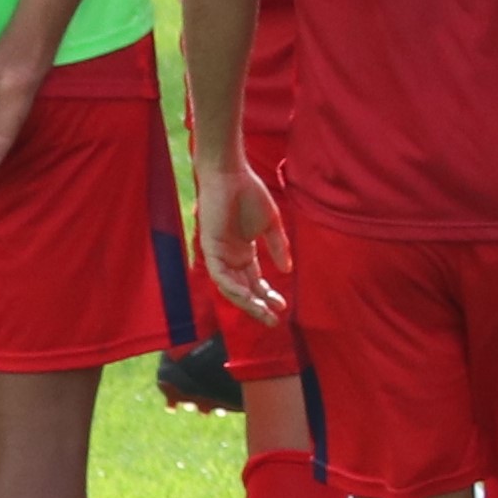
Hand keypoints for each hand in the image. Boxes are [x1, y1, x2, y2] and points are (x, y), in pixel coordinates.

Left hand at [198, 153, 288, 321]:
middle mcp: (230, 257)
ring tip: (264, 314)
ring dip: (246, 302)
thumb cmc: (250, 194)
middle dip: (258, 306)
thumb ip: (278, 247)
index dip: (267, 295)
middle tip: (273, 322)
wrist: (232, 175)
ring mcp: (219, 254)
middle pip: (243, 289)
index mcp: (243, 252)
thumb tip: (287, 270)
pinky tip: (247, 297)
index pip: (255, 281)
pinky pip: (219, 275)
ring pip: (231, 288)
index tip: (283, 307)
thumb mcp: (270, 224)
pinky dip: (232, 287)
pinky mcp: (209, 248)